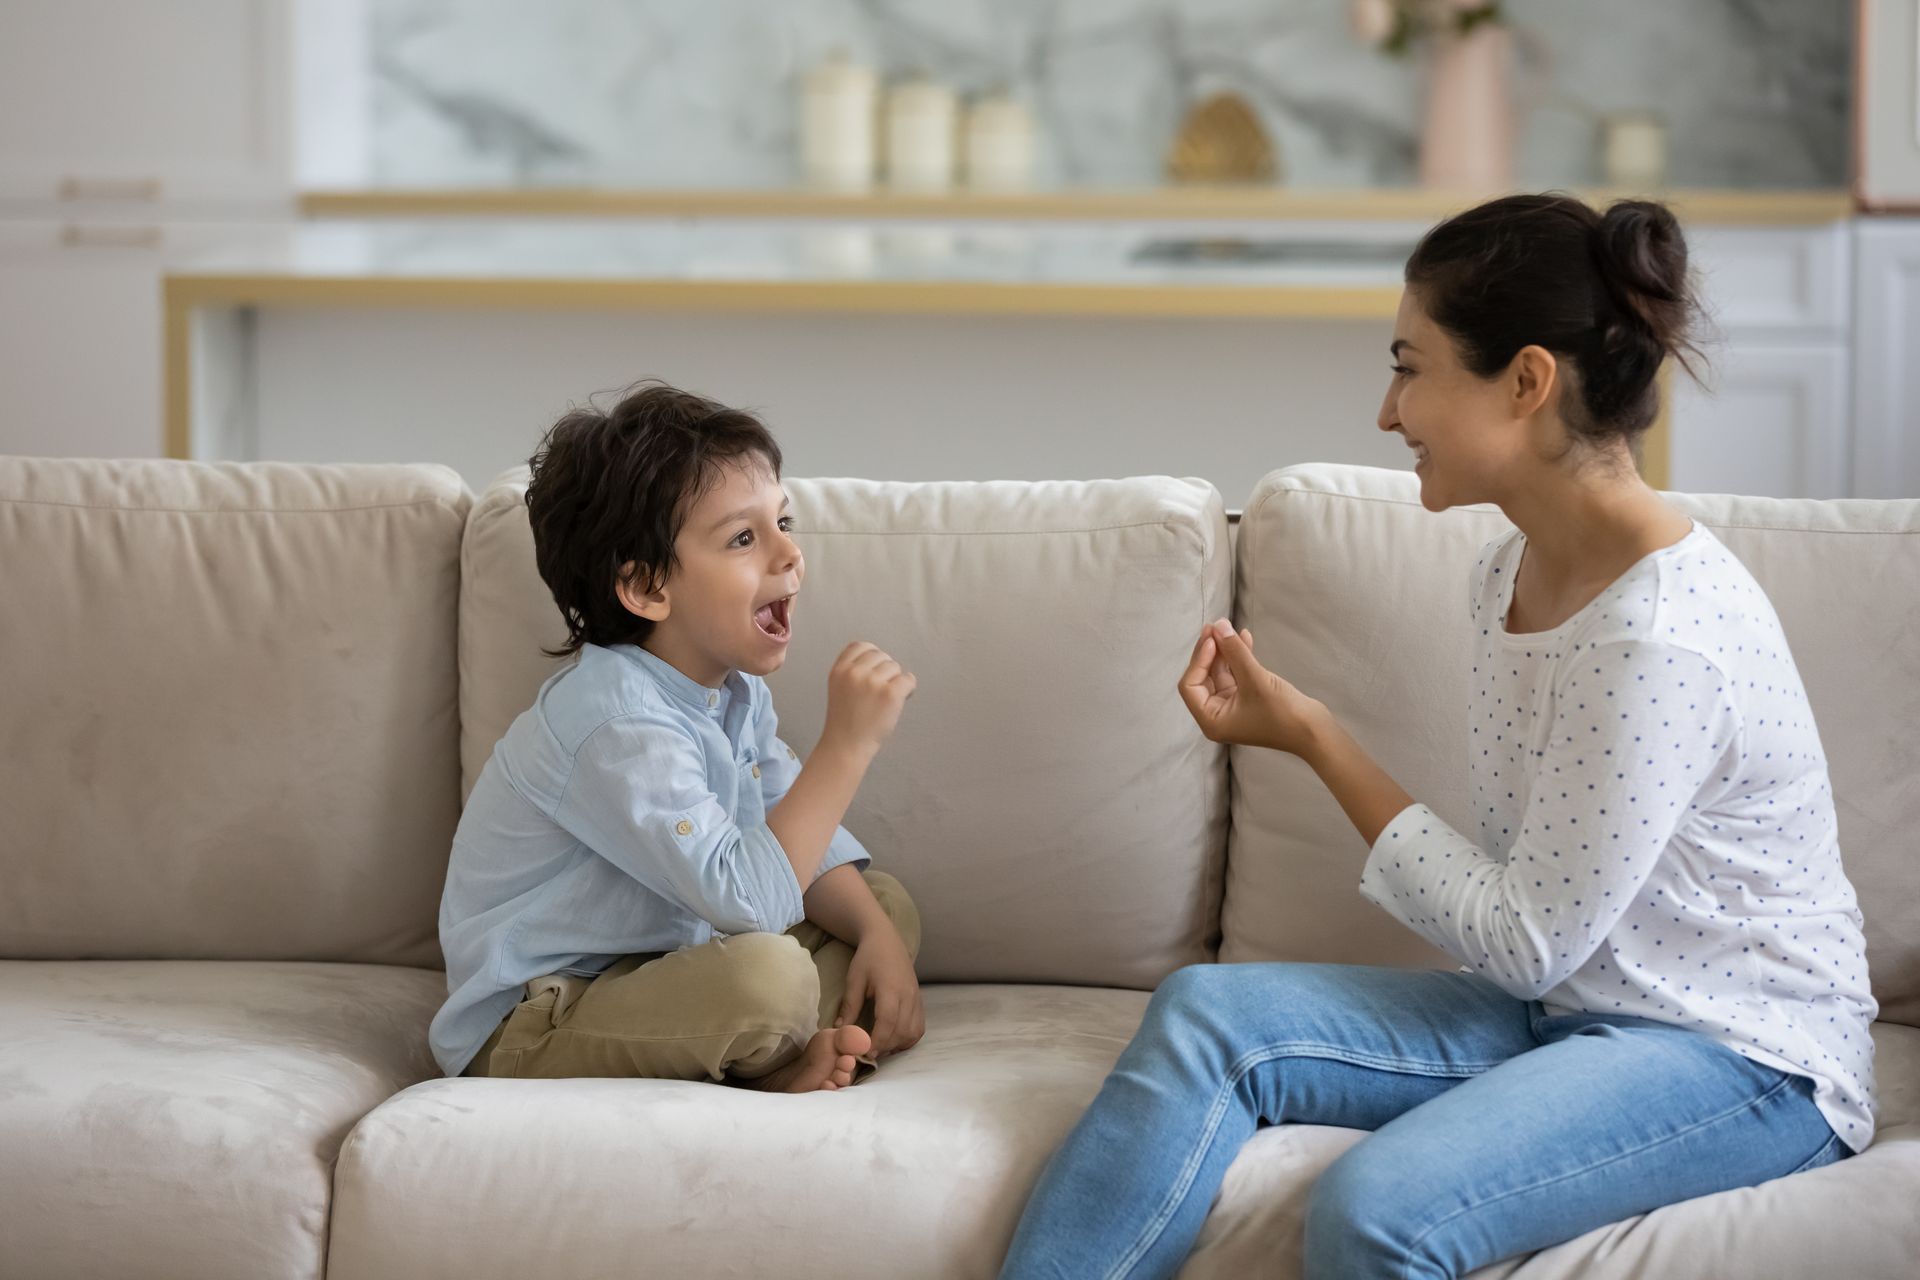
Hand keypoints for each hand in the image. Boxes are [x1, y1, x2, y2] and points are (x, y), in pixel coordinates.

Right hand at [820, 641, 915, 755]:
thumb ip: (852, 670)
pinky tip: (901, 699)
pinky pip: (908, 680)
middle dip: (885, 670)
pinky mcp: (890, 694)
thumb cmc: (846, 720)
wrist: (847, 746)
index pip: (861, 646)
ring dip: (895, 680)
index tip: (875, 670)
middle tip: (882, 690)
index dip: (872, 656)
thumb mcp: (839, 687)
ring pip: (895, 667)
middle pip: (880, 655)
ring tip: (887, 699)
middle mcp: (854, 673)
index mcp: (839, 670)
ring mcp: (872, 682)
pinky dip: (908, 689)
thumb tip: (882, 659)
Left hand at [837, 923, 923, 1056]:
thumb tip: (840, 1031)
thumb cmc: (868, 958)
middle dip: (885, 1046)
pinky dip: (908, 1038)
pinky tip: (894, 1039)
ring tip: (880, 1046)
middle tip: (868, 1052)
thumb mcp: (854, 980)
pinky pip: (919, 1027)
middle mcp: (908, 995)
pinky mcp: (920, 1001)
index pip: (887, 1021)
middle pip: (901, 1030)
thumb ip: (849, 1006)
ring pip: (913, 1032)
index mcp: (891, 988)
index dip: (877, 1040)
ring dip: (897, 1044)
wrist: (886, 940)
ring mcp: (917, 999)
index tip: (865, 1052)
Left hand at [1178, 618, 1328, 756]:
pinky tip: (1245, 637)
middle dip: (1210, 652)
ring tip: (1229, 627)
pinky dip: (1239, 658)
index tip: (1212, 638)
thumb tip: (1219, 625)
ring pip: (1221, 674)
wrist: (1315, 732)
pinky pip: (1237, 675)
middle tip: (1216, 626)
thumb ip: (1234, 651)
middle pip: (1204, 678)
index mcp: (1211, 720)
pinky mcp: (1248, 700)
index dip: (1198, 659)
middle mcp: (1217, 715)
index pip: (1190, 685)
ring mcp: (1233, 708)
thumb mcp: (1255, 678)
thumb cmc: (1282, 712)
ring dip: (1225, 651)